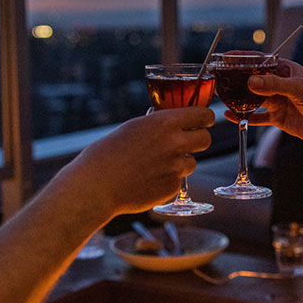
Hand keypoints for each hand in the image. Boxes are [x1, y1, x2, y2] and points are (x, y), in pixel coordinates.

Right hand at [61, 107, 213, 215]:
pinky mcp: (172, 187)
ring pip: (192, 162)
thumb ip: (156, 124)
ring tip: (155, 165)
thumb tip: (169, 120)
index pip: (204, 115)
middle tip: (187, 143)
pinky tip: (148, 180)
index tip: (203, 121)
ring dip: (181, 162)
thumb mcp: (132, 128)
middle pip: (206, 139)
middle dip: (198, 140)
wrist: (96, 185)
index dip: (205, 118)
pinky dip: (168, 180)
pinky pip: (178, 180)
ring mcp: (175, 167)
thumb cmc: (106, 154)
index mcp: (165, 123)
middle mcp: (175, 144)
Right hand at [227, 59, 302, 157]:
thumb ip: (273, 86)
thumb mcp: (299, 90)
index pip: (260, 61)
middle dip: (236, 80)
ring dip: (238, 98)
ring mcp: (279, 102)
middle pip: (253, 80)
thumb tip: (250, 82)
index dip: (242, 59)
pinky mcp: (279, 118)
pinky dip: (244, 116)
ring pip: (253, 98)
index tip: (226, 57)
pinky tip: (232, 116)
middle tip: (218, 80)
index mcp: (287, 70)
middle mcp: (280, 85)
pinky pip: (257, 116)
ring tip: (220, 97)